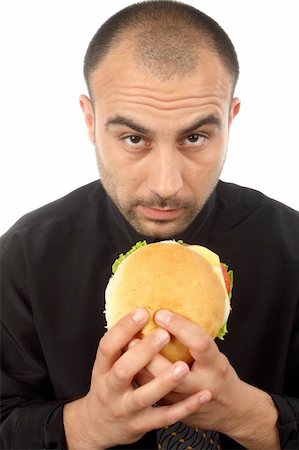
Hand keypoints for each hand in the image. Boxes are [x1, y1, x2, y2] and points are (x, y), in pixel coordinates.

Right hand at [63, 308, 210, 449]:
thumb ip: (122, 347)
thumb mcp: (107, 367)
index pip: (108, 346)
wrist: (99, 427)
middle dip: (144, 352)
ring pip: (145, 396)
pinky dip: (185, 407)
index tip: (142, 312)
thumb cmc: (110, 387)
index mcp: (101, 369)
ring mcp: (125, 409)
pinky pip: (165, 417)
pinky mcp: (141, 425)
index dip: (123, 328)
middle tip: (163, 334)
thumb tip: (143, 313)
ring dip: (164, 381)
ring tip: (183, 366)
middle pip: (123, 370)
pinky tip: (203, 396)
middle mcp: (110, 389)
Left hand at [135, 310, 278, 448]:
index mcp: (215, 365)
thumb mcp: (215, 354)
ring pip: (158, 389)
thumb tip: (168, 312)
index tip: (160, 314)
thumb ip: (196, 340)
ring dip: (139, 368)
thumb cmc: (218, 373)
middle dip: (151, 353)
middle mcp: (202, 385)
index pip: (199, 344)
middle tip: (133, 335)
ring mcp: (187, 401)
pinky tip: (126, 367)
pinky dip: (138, 380)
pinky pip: (152, 398)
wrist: (229, 411)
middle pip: (173, 371)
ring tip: (124, 349)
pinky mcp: (174, 411)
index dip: (180, 328)